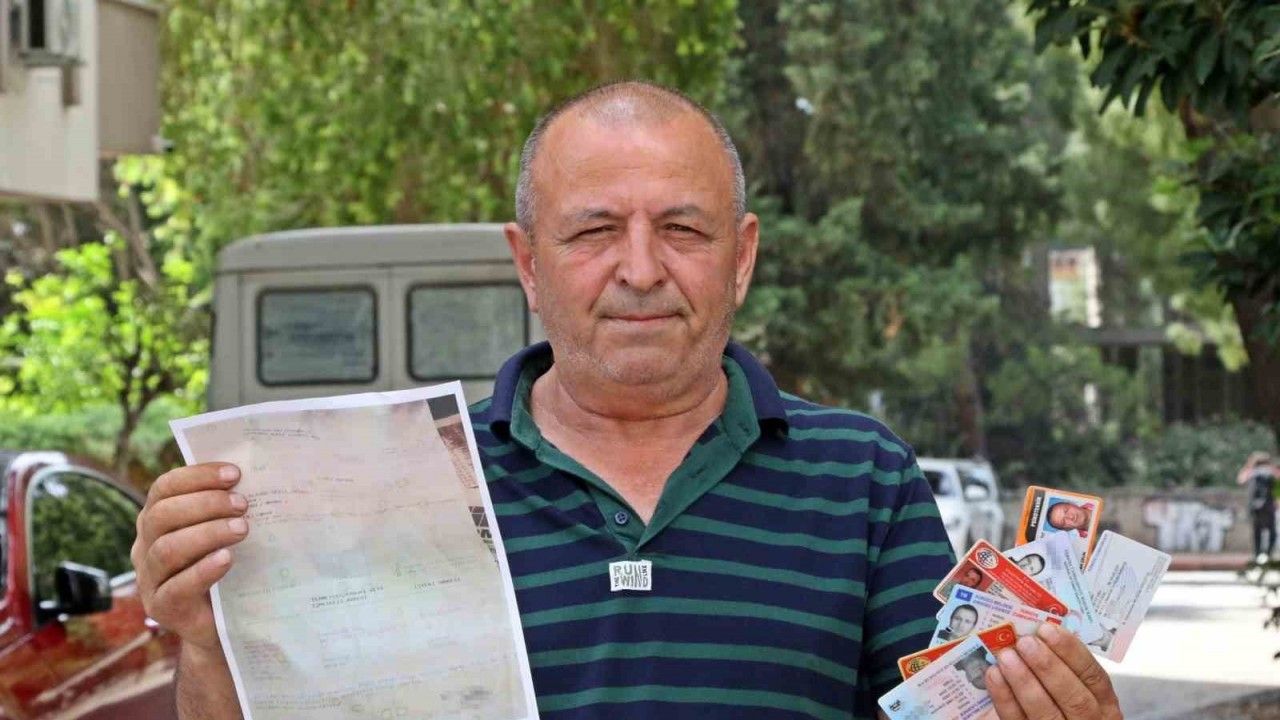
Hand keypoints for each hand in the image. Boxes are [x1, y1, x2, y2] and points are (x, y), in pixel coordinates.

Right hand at [131, 463, 248, 654]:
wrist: (227, 621)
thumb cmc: (229, 566)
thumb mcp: (223, 533)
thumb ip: (226, 507)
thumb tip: (256, 473)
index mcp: (156, 520)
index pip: (164, 488)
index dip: (197, 476)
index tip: (235, 474)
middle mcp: (146, 546)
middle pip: (162, 515)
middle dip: (206, 504)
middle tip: (243, 504)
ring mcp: (149, 579)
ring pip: (167, 549)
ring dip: (208, 533)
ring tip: (243, 529)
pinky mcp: (161, 608)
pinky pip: (176, 587)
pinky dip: (203, 569)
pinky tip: (227, 559)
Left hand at [985, 622, 1122, 719]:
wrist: (1045, 718)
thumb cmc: (1060, 702)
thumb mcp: (1075, 686)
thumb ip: (1063, 665)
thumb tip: (1036, 633)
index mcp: (1104, 706)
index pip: (1095, 678)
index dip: (1073, 652)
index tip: (1048, 630)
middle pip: (1075, 698)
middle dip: (1049, 667)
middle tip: (1026, 642)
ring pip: (1047, 713)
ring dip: (1024, 681)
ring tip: (1006, 656)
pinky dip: (1005, 698)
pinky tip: (994, 676)